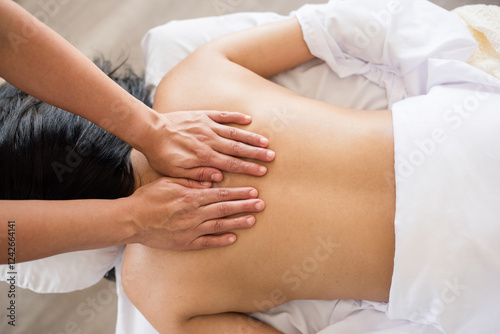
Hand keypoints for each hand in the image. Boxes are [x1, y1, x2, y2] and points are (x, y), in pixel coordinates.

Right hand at [123, 177, 264, 249]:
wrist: (131, 220)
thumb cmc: (148, 198)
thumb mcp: (169, 181)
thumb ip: (190, 180)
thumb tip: (211, 180)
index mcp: (191, 196)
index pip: (221, 194)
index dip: (239, 193)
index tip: (253, 191)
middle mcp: (194, 213)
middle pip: (225, 208)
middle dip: (245, 206)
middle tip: (261, 204)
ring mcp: (191, 229)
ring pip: (220, 225)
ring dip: (238, 222)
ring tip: (253, 219)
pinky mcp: (185, 243)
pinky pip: (207, 242)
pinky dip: (221, 240)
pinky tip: (234, 238)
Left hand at [142, 110, 274, 180]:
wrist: (150, 131)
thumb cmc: (162, 155)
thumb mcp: (176, 172)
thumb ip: (198, 175)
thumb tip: (219, 178)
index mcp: (204, 157)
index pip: (231, 164)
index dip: (248, 168)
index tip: (261, 172)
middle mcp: (209, 141)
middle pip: (237, 149)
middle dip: (256, 154)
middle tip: (271, 157)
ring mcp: (207, 127)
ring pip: (234, 133)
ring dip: (250, 137)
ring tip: (265, 142)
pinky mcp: (202, 116)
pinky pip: (222, 115)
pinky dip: (235, 117)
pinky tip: (248, 119)